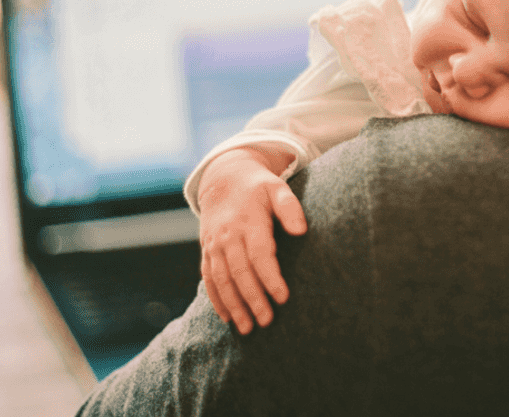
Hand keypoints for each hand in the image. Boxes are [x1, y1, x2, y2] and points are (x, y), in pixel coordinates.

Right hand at [197, 148, 307, 334]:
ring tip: (247, 328)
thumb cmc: (259, 187)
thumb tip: (301, 230)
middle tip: (267, 321)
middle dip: (253, 299)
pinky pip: (209, 278)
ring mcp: (214, 245)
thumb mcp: (277, 188)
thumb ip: (290, 207)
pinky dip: (217, 299)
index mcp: (248, 221)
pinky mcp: (207, 251)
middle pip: (240, 272)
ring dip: (234, 305)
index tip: (283, 297)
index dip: (270, 277)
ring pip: (222, 280)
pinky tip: (227, 318)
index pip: (260, 254)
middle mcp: (228, 236)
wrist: (223, 179)